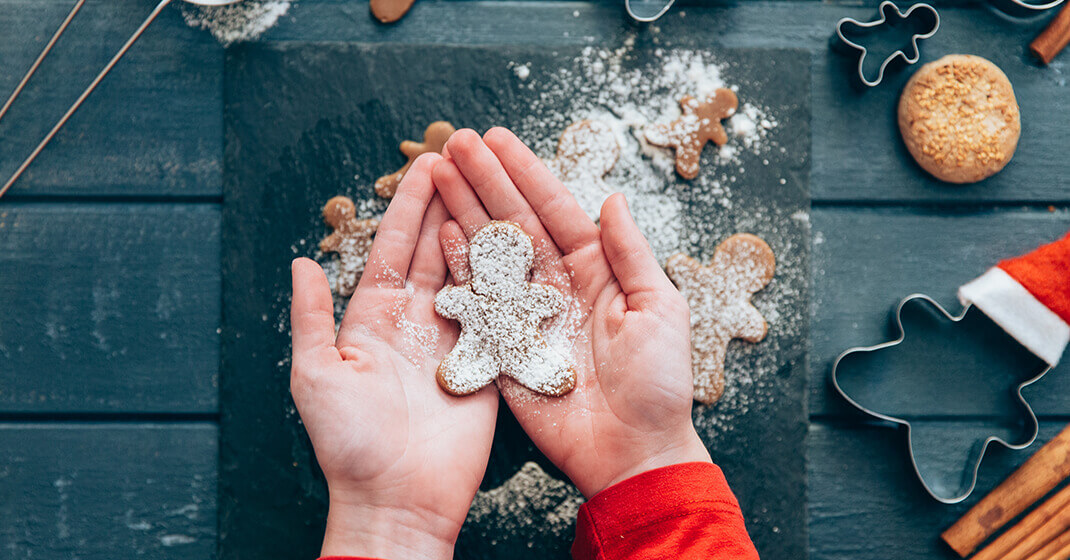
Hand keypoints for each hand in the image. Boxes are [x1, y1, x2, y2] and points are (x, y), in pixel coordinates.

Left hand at [289, 153, 497, 559]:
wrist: (398, 498)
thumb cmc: (348, 444)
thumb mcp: (316, 375)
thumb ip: (311, 318)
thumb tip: (301, 264)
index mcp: (372, 320)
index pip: (392, 250)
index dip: (407, 207)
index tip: (424, 166)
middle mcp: (413, 323)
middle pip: (432, 251)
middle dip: (446, 204)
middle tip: (464, 159)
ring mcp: (452, 342)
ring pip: (465, 273)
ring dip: (475, 230)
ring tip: (489, 185)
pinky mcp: (485, 363)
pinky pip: (494, 313)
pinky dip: (502, 279)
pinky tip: (512, 244)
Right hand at [432, 128, 709, 497]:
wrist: (633, 451)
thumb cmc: (659, 384)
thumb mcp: (660, 309)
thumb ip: (631, 254)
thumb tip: (613, 199)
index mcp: (598, 270)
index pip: (555, 210)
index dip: (525, 173)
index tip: (496, 139)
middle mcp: (557, 284)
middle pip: (514, 222)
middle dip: (484, 181)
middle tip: (454, 143)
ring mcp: (527, 314)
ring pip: (491, 252)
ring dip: (465, 211)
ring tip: (437, 173)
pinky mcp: (504, 346)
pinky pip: (478, 300)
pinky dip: (459, 267)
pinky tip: (440, 231)